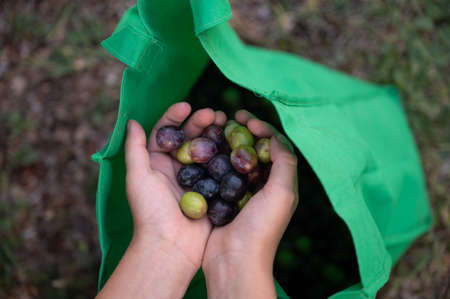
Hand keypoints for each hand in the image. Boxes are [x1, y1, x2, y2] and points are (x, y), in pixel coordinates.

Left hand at [97, 102, 226, 298]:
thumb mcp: (138, 177)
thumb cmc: (150, 211)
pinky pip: (220, 169)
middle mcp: (177, 169)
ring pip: (206, 151)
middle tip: (214, 114)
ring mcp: (196, 180)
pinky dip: (226, 155)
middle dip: (200, 123)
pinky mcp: (211, 191)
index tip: (188, 105)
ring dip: (215, 136)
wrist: (170, 246)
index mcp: (157, 163)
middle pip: (189, 139)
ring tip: (226, 123)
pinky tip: (235, 145)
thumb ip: (135, 148)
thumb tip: (131, 120)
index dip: (175, 116)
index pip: (166, 132)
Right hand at [202, 110, 298, 298]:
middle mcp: (262, 186)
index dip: (262, 128)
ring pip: (235, 158)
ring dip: (227, 141)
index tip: (245, 117)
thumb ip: (285, 162)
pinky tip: (205, 150)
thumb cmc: (262, 227)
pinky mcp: (222, 198)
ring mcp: (241, 192)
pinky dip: (214, 158)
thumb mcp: (282, 193)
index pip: (274, 146)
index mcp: (280, 183)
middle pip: (254, 149)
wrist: (234, 260)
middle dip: (243, 131)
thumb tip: (276, 137)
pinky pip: (219, 171)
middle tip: (229, 117)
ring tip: (216, 129)